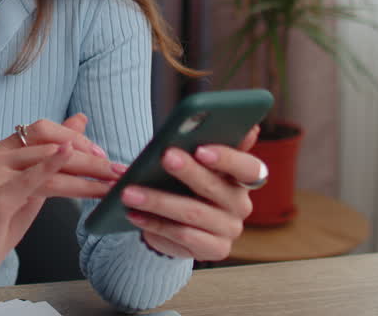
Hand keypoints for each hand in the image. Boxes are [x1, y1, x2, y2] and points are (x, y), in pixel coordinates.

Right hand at [0, 114, 115, 285]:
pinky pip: (30, 180)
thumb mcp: (32, 185)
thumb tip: (80, 121)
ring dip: (84, 173)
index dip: (75, 138)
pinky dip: (51, 166)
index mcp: (2, 150)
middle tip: (117, 170)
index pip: (42, 130)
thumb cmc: (0, 221)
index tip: (102, 155)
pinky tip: (68, 158)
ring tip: (110, 182)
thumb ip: (52, 156)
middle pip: (48, 145)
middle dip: (88, 159)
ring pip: (46, 164)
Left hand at [120, 125, 262, 261]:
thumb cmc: (182, 182)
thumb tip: (174, 128)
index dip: (227, 158)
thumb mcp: (187, 162)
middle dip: (187, 171)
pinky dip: (154, 223)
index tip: (200, 149)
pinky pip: (183, 235)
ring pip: (193, 213)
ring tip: (129, 192)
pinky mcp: (215, 249)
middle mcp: (240, 203)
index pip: (248, 167)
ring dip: (158, 201)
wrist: (176, 223)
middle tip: (165, 157)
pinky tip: (134, 214)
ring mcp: (230, 228)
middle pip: (215, 187)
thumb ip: (189, 145)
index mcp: (242, 176)